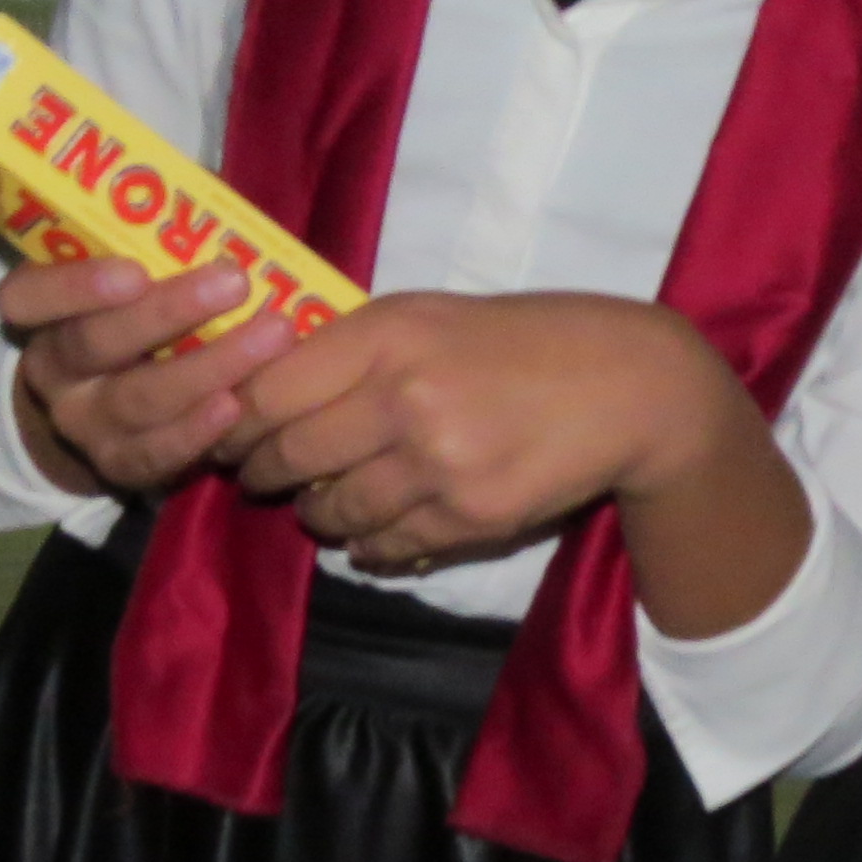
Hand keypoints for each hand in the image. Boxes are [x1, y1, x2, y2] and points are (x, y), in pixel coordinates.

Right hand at [4, 255, 295, 499]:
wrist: (101, 408)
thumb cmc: (134, 318)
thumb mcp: (125, 283)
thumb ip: (156, 252)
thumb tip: (224, 216)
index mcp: (45, 315)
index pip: (28, 296)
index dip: (74, 285)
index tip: (136, 271)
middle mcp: (55, 370)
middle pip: (95, 343)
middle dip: (167, 312)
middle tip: (236, 281)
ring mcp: (84, 422)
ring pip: (136, 399)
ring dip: (208, 367)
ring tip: (273, 334)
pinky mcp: (118, 464)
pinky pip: (153, 454)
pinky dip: (195, 432)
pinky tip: (235, 406)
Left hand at [225, 292, 742, 572]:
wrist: (632, 386)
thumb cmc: (529, 338)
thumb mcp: (435, 315)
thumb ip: (354, 346)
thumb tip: (262, 389)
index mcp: (390, 332)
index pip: (267, 390)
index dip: (234, 419)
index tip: (229, 428)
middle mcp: (405, 397)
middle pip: (287, 454)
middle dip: (264, 471)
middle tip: (264, 472)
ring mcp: (438, 463)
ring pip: (330, 510)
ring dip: (317, 511)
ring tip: (326, 499)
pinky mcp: (470, 517)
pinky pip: (384, 546)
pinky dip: (367, 544)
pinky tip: (376, 528)